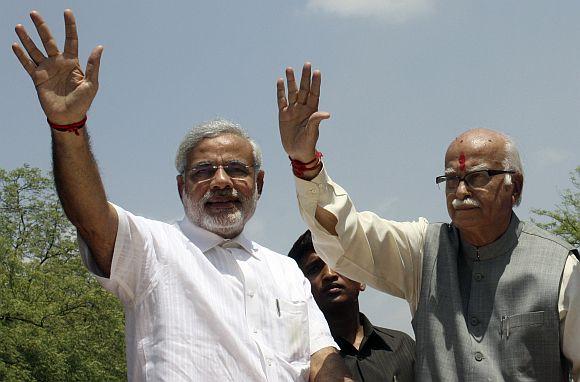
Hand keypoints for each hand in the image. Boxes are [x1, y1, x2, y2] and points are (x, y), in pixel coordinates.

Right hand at [12, 9, 102, 124]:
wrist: (68, 117)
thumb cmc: (83, 102)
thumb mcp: (92, 84)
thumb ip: (93, 65)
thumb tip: (100, 46)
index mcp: (73, 62)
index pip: (71, 40)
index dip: (69, 26)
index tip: (67, 12)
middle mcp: (58, 63)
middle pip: (48, 40)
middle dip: (41, 27)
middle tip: (33, 13)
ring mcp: (47, 69)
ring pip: (35, 50)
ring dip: (27, 38)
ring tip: (19, 26)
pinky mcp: (38, 78)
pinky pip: (27, 64)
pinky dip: (21, 55)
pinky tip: (15, 45)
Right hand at [277, 63, 329, 161]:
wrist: (297, 152)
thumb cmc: (307, 144)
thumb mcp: (312, 133)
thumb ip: (316, 121)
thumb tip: (326, 114)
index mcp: (312, 111)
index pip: (314, 94)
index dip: (316, 83)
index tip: (317, 72)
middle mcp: (303, 108)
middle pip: (304, 89)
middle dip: (305, 77)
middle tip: (306, 64)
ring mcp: (292, 110)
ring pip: (292, 92)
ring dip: (291, 81)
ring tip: (290, 69)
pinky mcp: (283, 115)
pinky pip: (281, 100)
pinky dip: (280, 91)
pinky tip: (280, 81)